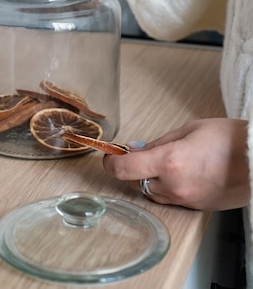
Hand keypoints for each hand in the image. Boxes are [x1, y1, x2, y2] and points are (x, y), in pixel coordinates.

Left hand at [103, 118, 249, 210]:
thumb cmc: (228, 138)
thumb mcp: (188, 129)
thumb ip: (159, 142)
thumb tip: (136, 149)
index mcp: (169, 161)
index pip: (123, 169)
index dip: (110, 162)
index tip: (108, 156)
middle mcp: (174, 185)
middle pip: (136, 182)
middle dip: (134, 169)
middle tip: (141, 153)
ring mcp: (186, 200)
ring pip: (152, 193)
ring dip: (151, 179)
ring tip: (169, 161)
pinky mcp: (197, 208)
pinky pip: (171, 199)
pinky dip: (168, 188)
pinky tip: (182, 172)